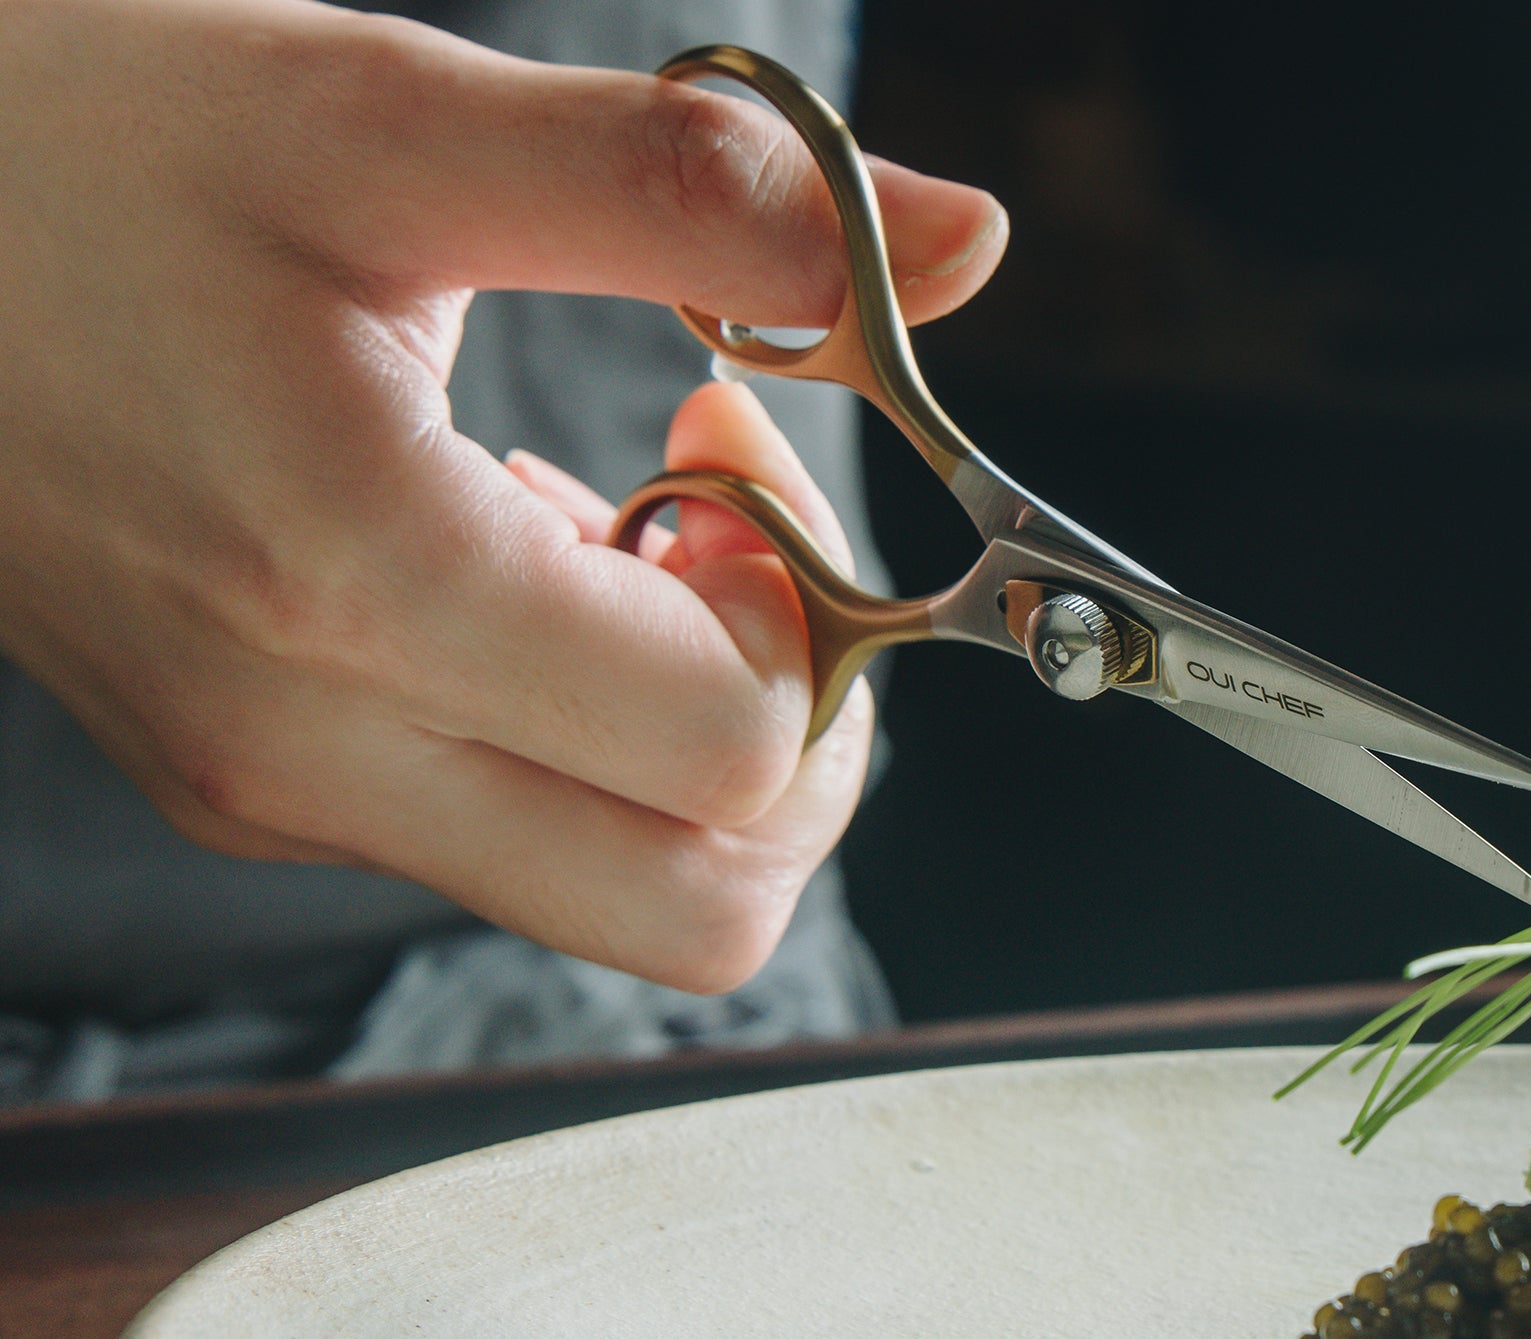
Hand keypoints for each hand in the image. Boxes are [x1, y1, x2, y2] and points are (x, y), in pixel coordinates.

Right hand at [0, 0, 1006, 991]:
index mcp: (358, 587)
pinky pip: (506, 831)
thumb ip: (698, 195)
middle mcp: (311, 749)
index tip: (736, 436)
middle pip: (700, 906)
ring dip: (685, 731)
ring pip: (614, 891)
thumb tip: (969, 244)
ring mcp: (279, 792)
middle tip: (733, 538)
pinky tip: (512, 546)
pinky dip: (575, 726)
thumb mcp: (395, 124)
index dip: (813, 607)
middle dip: (794, 732)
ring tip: (612, 520)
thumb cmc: (79, 152)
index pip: (735, 754)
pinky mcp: (257, 783)